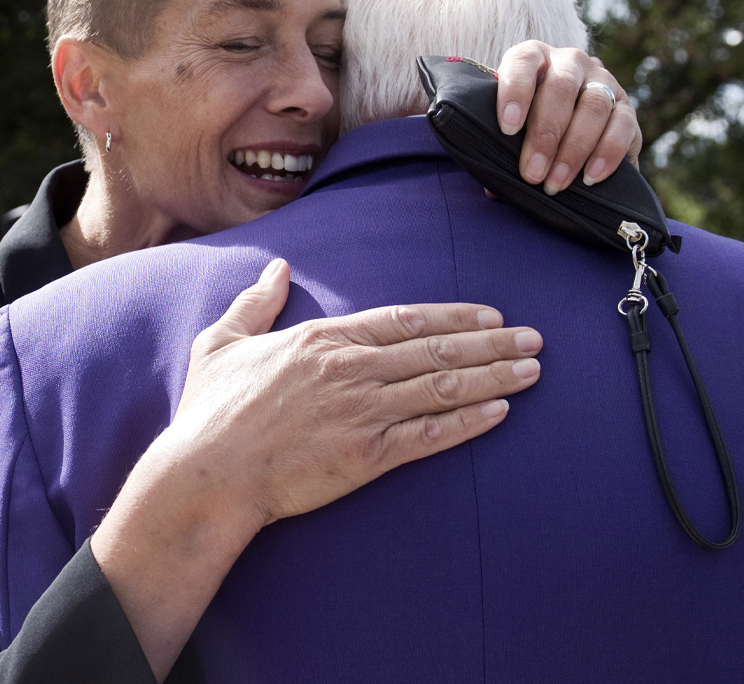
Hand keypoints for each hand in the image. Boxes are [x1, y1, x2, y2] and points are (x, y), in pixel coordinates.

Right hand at [164, 258, 540, 526]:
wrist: (209, 474)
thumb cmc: (210, 413)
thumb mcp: (221, 342)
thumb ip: (255, 302)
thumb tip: (277, 268)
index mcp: (323, 339)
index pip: (404, 320)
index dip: (453, 317)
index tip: (489, 316)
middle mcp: (351, 369)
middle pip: (437, 350)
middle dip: (492, 343)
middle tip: (534, 338)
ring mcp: (363, 412)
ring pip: (443, 388)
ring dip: (495, 378)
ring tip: (532, 370)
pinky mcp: (368, 456)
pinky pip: (430, 435)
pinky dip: (469, 423)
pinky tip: (500, 413)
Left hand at [496, 41, 642, 193]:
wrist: (569, 126)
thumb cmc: (527, 125)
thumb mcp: (510, 127)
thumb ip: (499, 148)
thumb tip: (492, 189)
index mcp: (534, 57)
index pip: (523, 62)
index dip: (515, 92)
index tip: (507, 128)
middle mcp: (570, 62)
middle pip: (561, 88)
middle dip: (545, 134)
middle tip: (532, 173)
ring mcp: (602, 81)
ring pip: (593, 106)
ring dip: (574, 149)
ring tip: (556, 182)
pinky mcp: (626, 106)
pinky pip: (623, 125)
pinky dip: (607, 153)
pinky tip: (590, 177)